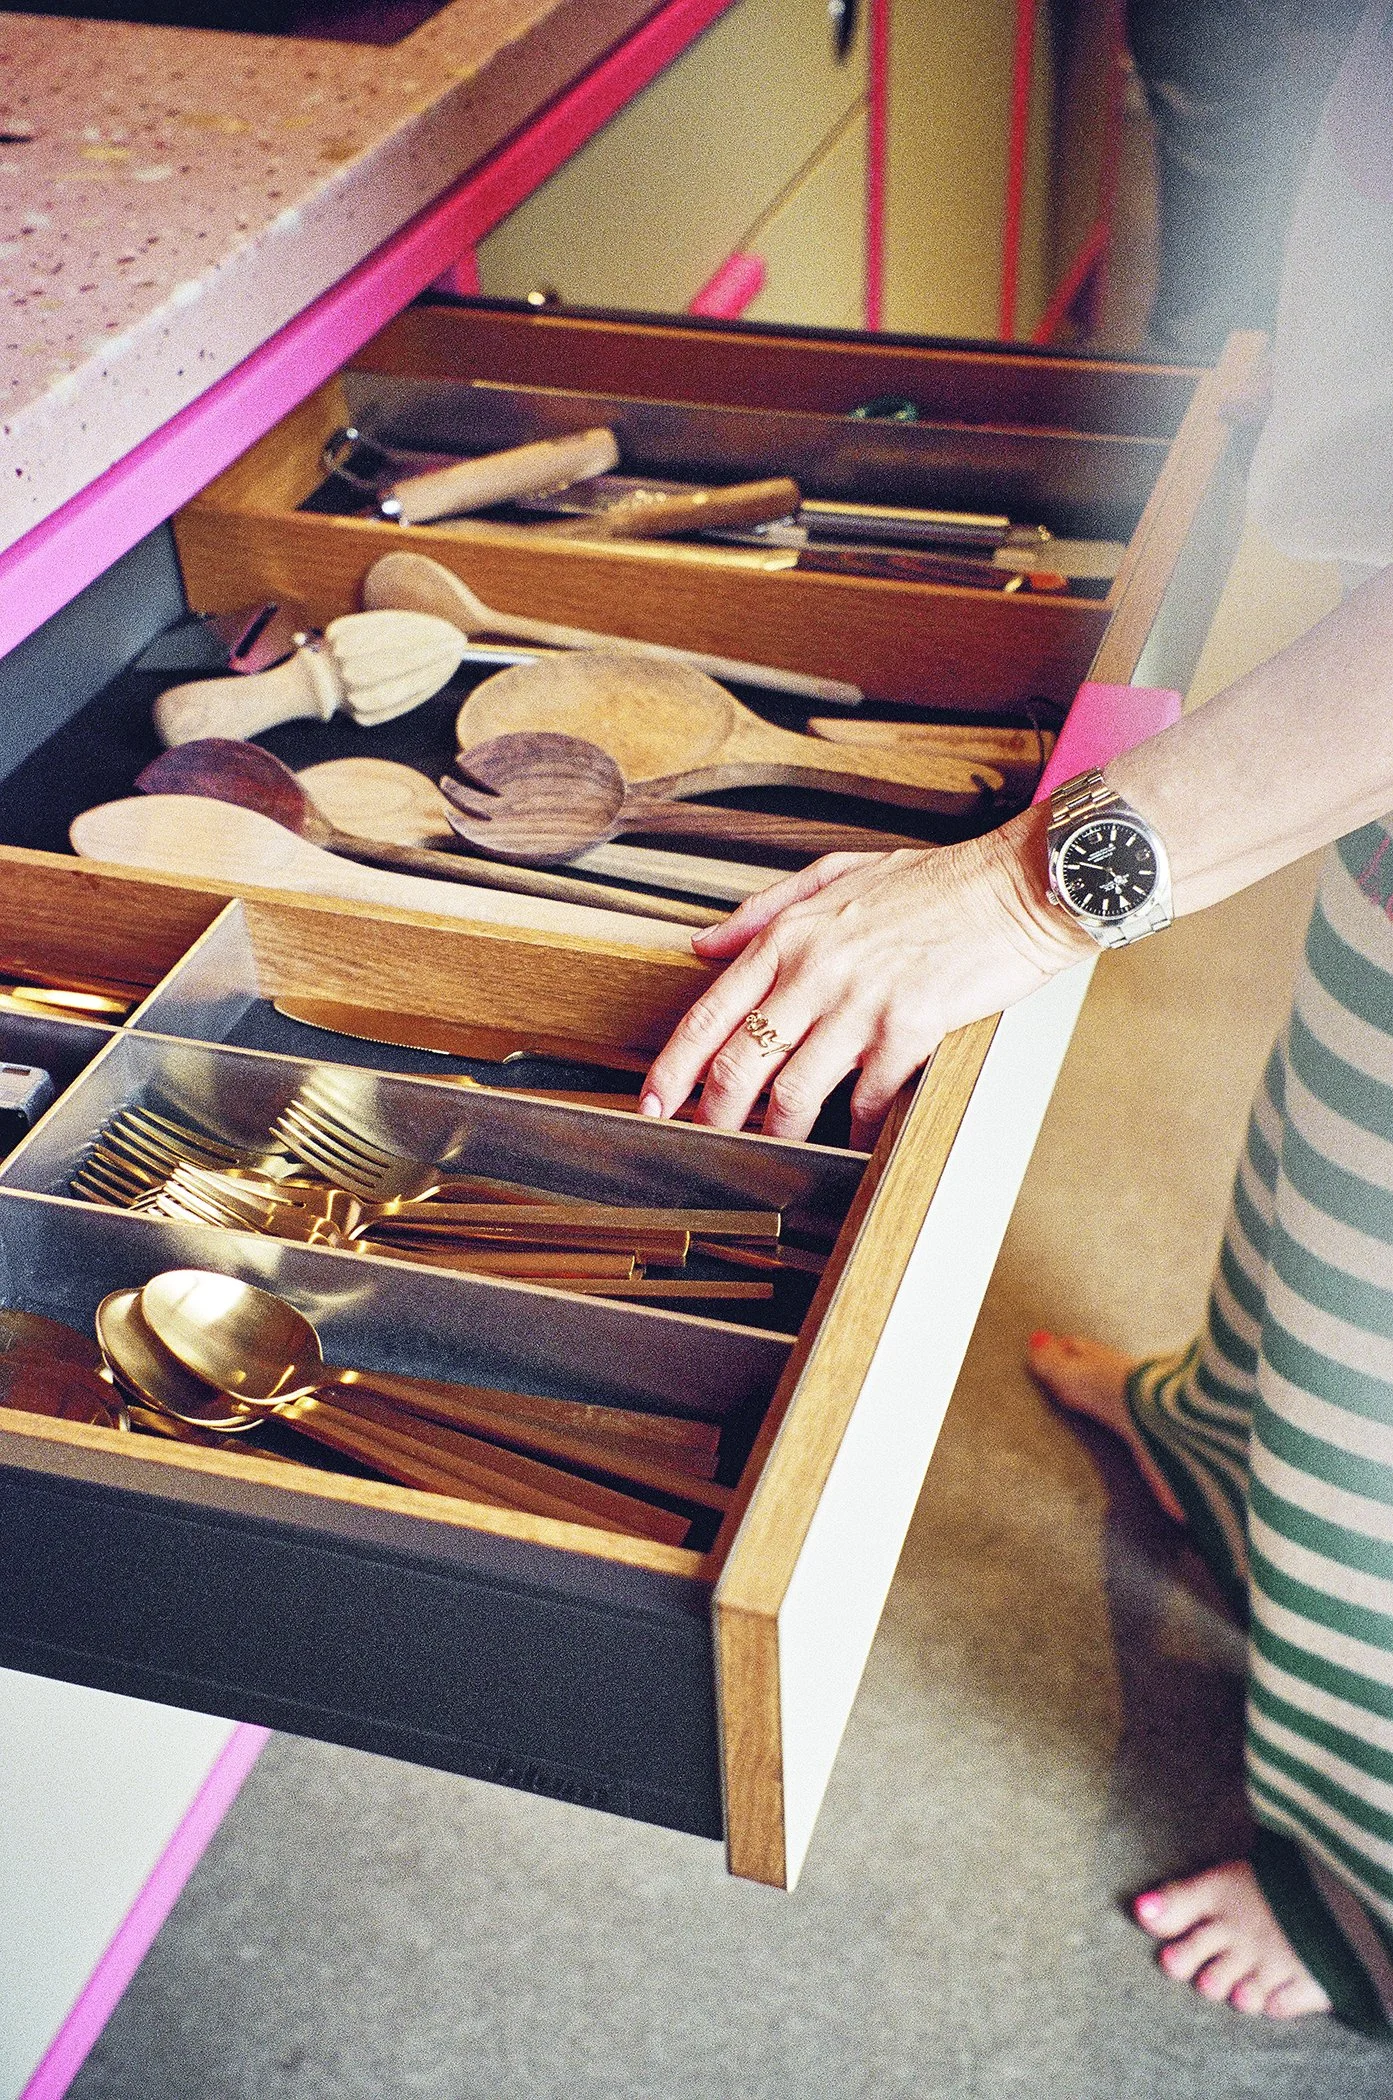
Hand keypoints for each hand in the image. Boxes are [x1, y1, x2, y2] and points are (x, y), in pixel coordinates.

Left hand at [640, 806, 1092, 1146]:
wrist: (1020, 885)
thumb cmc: (938, 882)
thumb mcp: (838, 873)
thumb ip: (765, 909)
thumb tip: (704, 943)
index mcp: (790, 935)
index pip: (709, 1013)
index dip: (672, 1068)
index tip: (654, 1103)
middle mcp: (815, 970)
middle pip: (737, 1064)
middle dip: (714, 1115)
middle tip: (708, 1140)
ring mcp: (861, 1002)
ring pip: (792, 1092)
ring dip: (779, 1131)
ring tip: (779, 1146)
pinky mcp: (910, 1028)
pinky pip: (865, 1099)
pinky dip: (855, 1128)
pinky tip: (855, 1136)